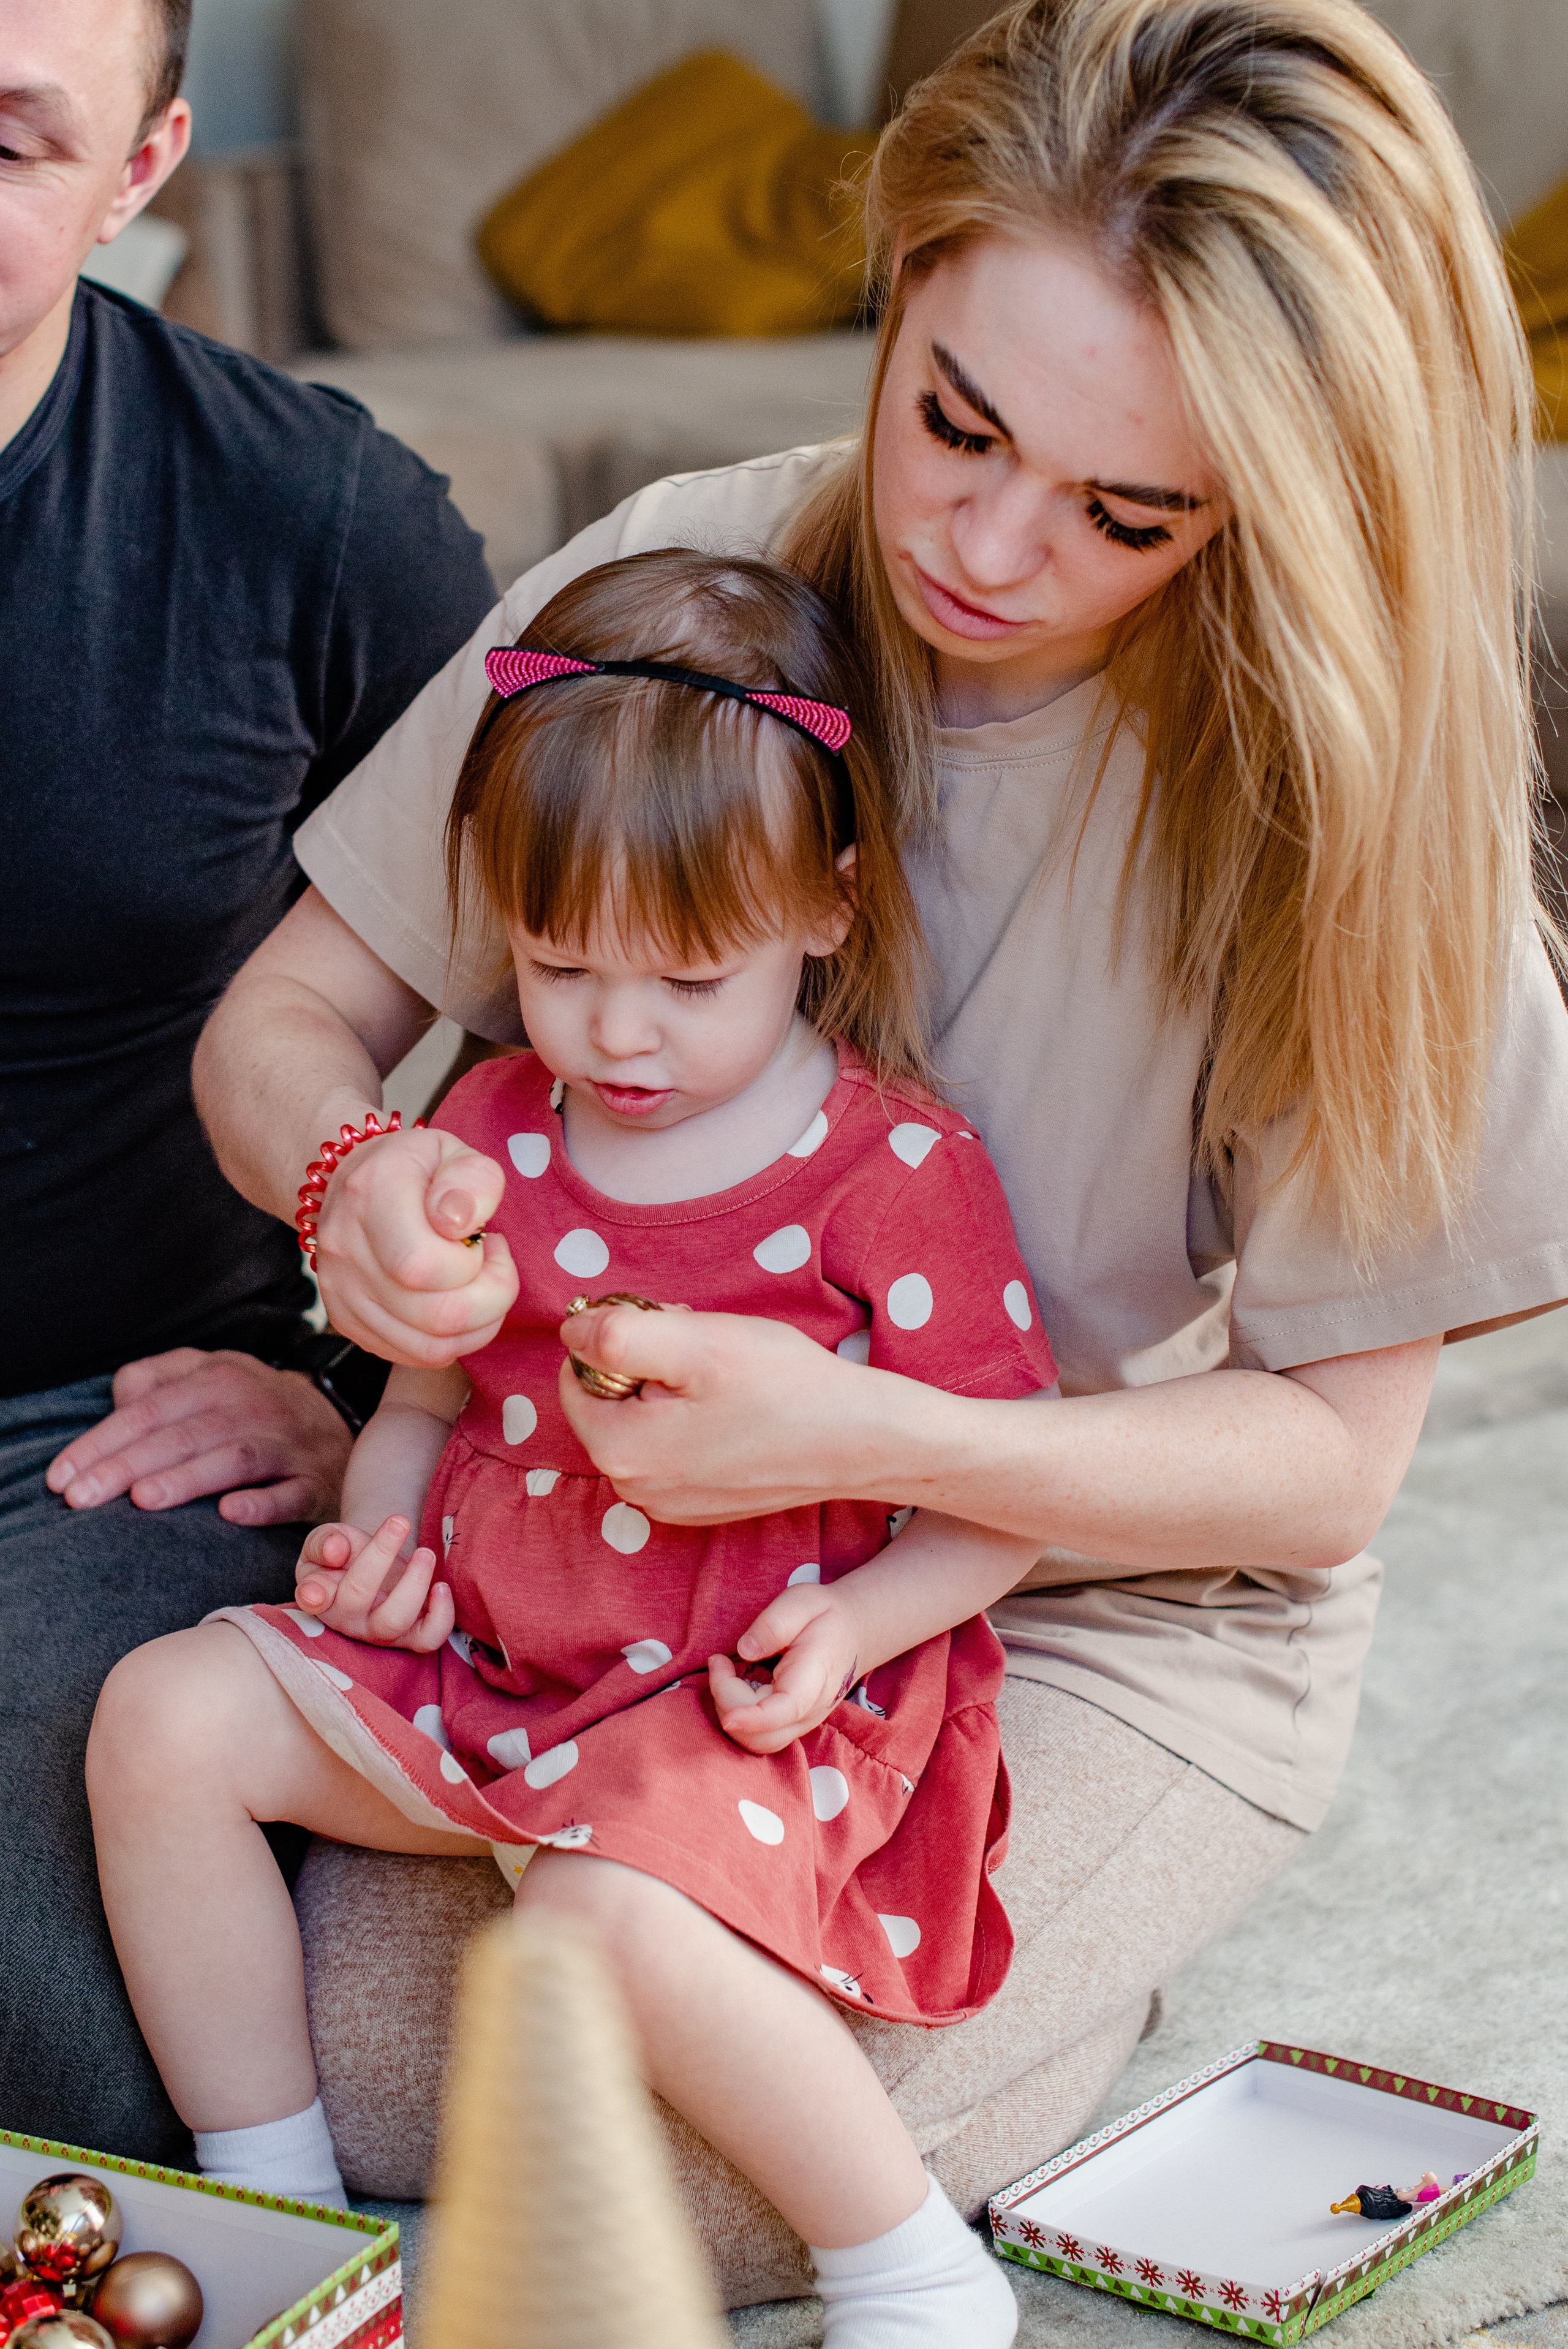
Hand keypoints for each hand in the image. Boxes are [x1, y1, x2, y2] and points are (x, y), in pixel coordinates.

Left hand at [46, 1349, 351, 1523]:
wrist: (339, 1423)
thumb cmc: (252, 1406)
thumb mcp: (209, 1374)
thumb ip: (158, 1378)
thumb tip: (117, 1401)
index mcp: (218, 1379)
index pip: (149, 1410)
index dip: (102, 1442)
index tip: (61, 1477)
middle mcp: (252, 1407)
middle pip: (182, 1435)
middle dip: (126, 1466)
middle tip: (81, 1497)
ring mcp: (287, 1444)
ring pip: (233, 1459)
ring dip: (187, 1479)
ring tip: (142, 1500)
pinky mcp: (315, 1482)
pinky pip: (290, 1494)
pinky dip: (262, 1503)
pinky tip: (229, 1513)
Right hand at [294, 1514, 454, 1649]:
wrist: (374, 1564)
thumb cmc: (343, 1554)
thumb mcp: (327, 1540)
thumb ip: (324, 1543)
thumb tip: (334, 1550)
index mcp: (319, 1595)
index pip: (312, 1597)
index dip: (313, 1595)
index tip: (316, 1591)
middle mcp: (347, 1620)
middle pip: (357, 1598)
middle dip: (379, 1557)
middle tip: (399, 1521)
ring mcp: (379, 1631)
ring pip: (393, 1622)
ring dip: (413, 1585)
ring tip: (425, 1553)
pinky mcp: (410, 1635)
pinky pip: (428, 1639)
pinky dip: (440, 1616)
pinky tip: (442, 1586)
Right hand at [314, 1122, 518, 1368]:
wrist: (353, 1180)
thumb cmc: (417, 1169)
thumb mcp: (454, 1152)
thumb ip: (472, 1180)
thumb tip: (459, 1225)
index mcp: (371, 1194)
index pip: (424, 1265)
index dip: (476, 1264)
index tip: (488, 1238)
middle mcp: (345, 1247)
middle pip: (435, 1315)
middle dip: (490, 1298)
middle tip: (492, 1265)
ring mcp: (340, 1291)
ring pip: (429, 1347)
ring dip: (478, 1324)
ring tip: (478, 1284)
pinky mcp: (347, 1321)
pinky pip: (414, 1355)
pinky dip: (452, 1340)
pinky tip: (457, 1303)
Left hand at [557, 1303, 914, 1524]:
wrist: (860, 1439)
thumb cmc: (783, 1386)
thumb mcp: (694, 1340)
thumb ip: (617, 1334)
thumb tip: (570, 1335)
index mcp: (619, 1450)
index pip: (575, 1376)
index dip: (619, 1341)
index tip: (673, 1334)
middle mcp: (634, 1490)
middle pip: (609, 1403)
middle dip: (645, 1368)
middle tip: (705, 1352)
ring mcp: (668, 1505)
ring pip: (642, 1425)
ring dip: (671, 1394)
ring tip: (727, 1382)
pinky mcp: (700, 1507)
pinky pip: (672, 1452)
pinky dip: (694, 1425)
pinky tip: (739, 1412)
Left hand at [708, 1584, 861, 1754]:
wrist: (854, 1633)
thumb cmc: (826, 1615)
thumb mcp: (802, 1602)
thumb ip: (774, 1623)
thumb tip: (745, 1650)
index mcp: (814, 1678)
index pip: (783, 1711)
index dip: (752, 1720)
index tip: (728, 1715)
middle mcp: (809, 1710)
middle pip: (762, 1736)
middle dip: (727, 1705)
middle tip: (719, 1661)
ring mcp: (802, 1722)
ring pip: (757, 1742)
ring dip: (730, 1712)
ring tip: (724, 1670)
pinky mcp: (791, 1723)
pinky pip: (759, 1735)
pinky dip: (739, 1715)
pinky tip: (735, 1683)